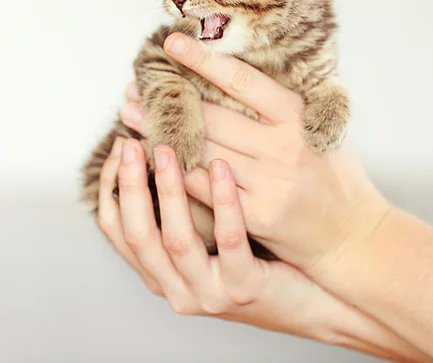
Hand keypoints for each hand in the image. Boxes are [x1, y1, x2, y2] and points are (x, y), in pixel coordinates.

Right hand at [96, 134, 432, 361]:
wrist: (313, 299)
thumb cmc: (261, 257)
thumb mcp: (211, 238)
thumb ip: (186, 208)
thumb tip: (166, 146)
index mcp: (164, 274)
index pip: (119, 230)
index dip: (113, 186)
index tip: (120, 145)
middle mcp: (178, 289)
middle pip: (138, 234)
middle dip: (131, 184)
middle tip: (131, 138)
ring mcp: (211, 292)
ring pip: (176, 238)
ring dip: (168, 189)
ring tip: (169, 146)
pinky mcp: (245, 287)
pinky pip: (229, 240)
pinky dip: (223, 202)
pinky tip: (223, 167)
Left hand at [120, 33, 390, 272]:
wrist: (352, 233)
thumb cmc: (335, 173)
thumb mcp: (322, 127)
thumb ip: (285, 104)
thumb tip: (236, 73)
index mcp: (299, 117)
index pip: (243, 81)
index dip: (204, 60)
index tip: (172, 44)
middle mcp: (284, 146)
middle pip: (213, 116)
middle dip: (169, 101)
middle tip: (134, 86)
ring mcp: (270, 183)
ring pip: (202, 150)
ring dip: (161, 132)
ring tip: (131, 115)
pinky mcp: (257, 215)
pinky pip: (204, 188)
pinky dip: (176, 171)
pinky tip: (154, 156)